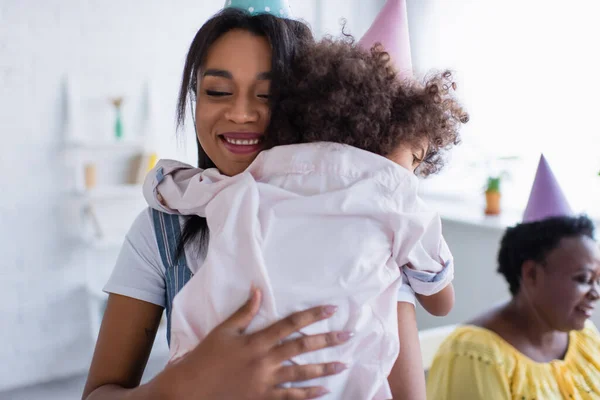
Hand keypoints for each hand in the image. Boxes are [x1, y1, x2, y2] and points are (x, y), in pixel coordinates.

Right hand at [156, 288, 350, 398]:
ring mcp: (266, 382)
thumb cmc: (205, 357)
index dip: (313, 315)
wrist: (191, 390)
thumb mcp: (223, 331)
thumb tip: (259, 289)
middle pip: (302, 347)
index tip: (331, 308)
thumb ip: (245, 312)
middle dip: (327, 340)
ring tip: (343, 364)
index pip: (291, 324)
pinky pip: (291, 398)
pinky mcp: (263, 398)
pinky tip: (324, 391)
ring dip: (324, 368)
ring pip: (301, 374)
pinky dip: (308, 395)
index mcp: (256, 341)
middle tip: (348, 336)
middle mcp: (265, 360)